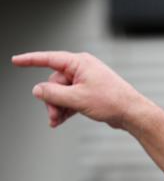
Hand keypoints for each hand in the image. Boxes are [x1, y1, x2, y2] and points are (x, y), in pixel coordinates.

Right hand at [12, 51, 146, 129]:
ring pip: (61, 92)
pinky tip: (60, 121)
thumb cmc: (111, 101)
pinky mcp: (89, 92)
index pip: (49, 59)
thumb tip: (37, 89)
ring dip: (57, 107)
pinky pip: (70, 98)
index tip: (15, 60)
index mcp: (80, 63)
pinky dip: (65, 109)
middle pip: (54, 82)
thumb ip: (53, 94)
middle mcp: (83, 69)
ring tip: (57, 121)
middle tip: (53, 115)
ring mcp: (86, 80)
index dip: (31, 60)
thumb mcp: (76, 99)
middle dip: (51, 99)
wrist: (131, 113)